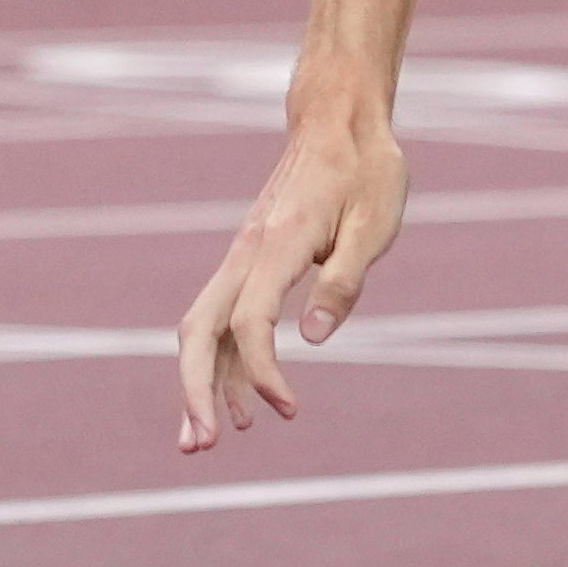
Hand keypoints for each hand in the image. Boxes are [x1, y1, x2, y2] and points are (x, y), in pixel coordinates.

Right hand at [173, 116, 412, 452]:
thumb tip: (313, 339)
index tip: (288, 411)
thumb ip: (344, 281)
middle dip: (193, 390)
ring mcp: (242, 258)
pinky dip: (224, 364)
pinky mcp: (250, 263)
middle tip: (200, 446)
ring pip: (202, 328)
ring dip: (199, 385)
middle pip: (198, 330)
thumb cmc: (366, 170)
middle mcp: (246, 253)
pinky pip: (224, 320)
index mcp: (278, 245)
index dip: (263, 373)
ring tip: (206, 443)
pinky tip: (240, 404)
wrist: (337, 120)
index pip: (249, 322)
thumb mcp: (374, 224)